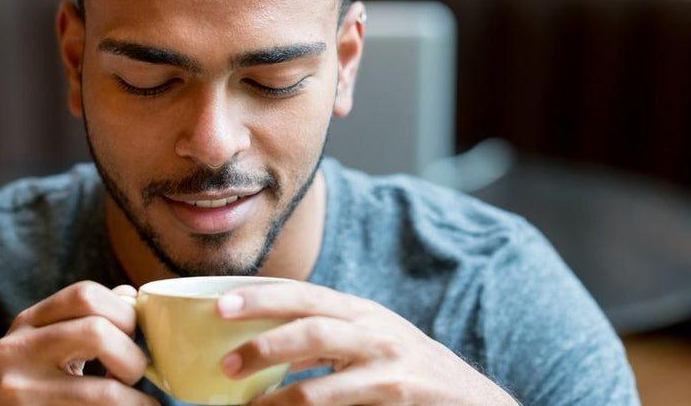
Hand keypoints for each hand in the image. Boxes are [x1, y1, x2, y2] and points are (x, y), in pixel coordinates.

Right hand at [0, 281, 157, 404]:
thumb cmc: (21, 386)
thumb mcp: (42, 345)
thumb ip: (81, 320)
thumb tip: (129, 296)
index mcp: (27, 323)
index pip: (85, 294)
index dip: (124, 312)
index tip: (134, 335)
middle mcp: (18, 351)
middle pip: (97, 332)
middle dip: (131, 353)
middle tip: (136, 372)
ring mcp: (22, 392)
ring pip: (103, 391)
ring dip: (133, 398)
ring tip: (138, 402)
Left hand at [217, 282, 518, 404]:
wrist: (471, 399)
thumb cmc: (405, 368)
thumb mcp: (367, 341)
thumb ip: (322, 338)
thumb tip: (257, 346)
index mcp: (358, 311)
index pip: (302, 294)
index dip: (260, 297)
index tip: (219, 303)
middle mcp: (372, 331)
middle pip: (311, 324)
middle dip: (264, 338)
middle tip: (225, 359)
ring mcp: (387, 365)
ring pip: (322, 379)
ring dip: (278, 395)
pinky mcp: (396, 396)